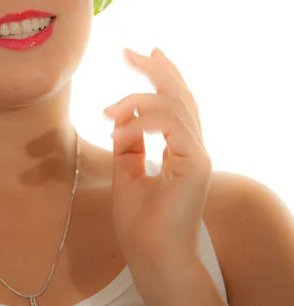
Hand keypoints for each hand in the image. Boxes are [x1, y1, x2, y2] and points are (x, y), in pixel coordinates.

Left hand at [104, 47, 211, 267]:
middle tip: (129, 52)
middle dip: (155, 68)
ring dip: (135, 101)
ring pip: (174, 104)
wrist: (149, 253)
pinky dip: (141, 122)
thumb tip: (121, 114)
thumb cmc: (139, 219)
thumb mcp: (125, 169)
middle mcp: (193, 146)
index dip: (162, 73)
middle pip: (181, 94)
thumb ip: (128, 140)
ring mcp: (198, 154)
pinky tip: (119, 131)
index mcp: (180, 146)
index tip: (144, 52)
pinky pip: (170, 125)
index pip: (176, 101)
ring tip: (107, 111)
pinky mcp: (196, 163)